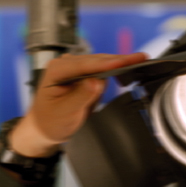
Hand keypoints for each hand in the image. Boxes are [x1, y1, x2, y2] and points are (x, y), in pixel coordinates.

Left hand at [9, 52, 148, 157]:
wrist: (44, 128)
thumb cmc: (50, 121)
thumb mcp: (65, 113)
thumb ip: (81, 97)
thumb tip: (96, 82)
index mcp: (56, 70)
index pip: (85, 65)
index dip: (106, 63)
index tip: (124, 62)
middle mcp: (65, 64)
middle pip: (97, 60)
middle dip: (118, 61)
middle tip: (141, 58)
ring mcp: (75, 67)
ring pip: (102, 63)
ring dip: (116, 67)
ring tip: (136, 64)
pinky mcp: (83, 73)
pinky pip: (102, 70)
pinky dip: (112, 72)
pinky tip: (124, 70)